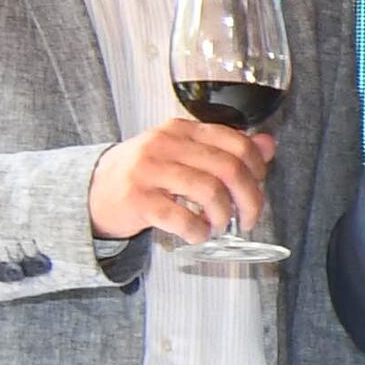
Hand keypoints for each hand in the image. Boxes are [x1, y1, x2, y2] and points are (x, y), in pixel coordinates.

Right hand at [90, 117, 271, 243]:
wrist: (95, 191)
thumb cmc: (146, 174)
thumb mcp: (184, 153)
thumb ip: (225, 148)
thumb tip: (269, 144)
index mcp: (182, 130)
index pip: (236, 141)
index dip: (257, 167)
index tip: (259, 186)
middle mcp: (165, 144)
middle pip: (228, 168)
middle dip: (249, 198)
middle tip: (249, 218)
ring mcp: (148, 170)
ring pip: (209, 191)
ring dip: (223, 216)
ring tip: (219, 226)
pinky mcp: (137, 199)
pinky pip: (181, 217)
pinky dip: (198, 231)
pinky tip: (197, 234)